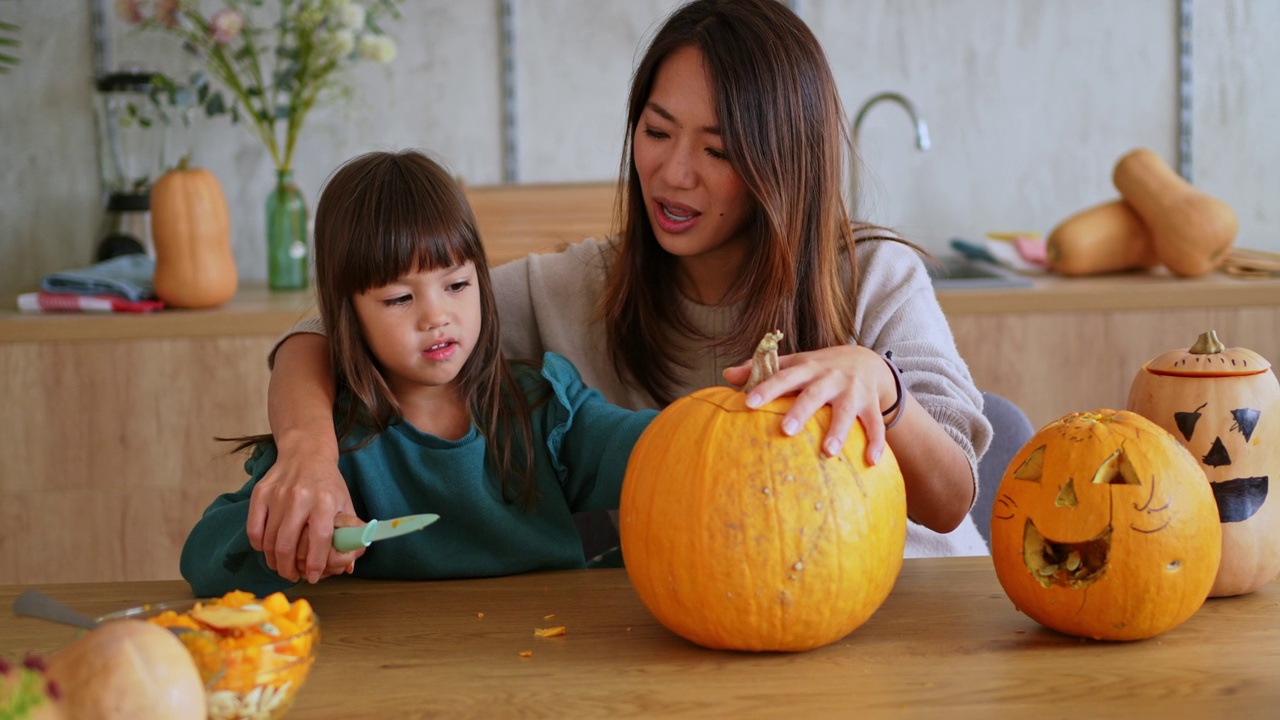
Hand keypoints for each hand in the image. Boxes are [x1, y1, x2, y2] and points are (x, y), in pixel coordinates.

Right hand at [247, 446, 354, 583]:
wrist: (306, 452)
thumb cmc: (327, 483)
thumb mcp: (345, 504)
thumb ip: (348, 535)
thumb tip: (348, 567)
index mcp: (324, 501)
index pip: (319, 539)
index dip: (315, 562)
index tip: (314, 576)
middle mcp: (299, 497)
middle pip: (287, 544)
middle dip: (288, 569)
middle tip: (292, 576)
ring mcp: (276, 495)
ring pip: (269, 541)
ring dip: (274, 560)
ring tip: (281, 566)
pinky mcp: (260, 494)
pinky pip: (253, 530)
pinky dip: (260, 545)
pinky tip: (268, 549)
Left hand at [723, 344, 896, 464]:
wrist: (866, 360)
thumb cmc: (819, 367)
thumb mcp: (794, 363)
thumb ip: (762, 369)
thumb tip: (726, 375)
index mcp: (807, 368)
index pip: (782, 377)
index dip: (766, 389)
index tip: (748, 403)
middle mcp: (830, 378)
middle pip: (813, 395)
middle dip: (800, 412)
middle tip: (785, 431)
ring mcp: (853, 392)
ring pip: (846, 411)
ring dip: (838, 431)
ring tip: (828, 452)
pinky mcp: (871, 405)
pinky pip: (876, 425)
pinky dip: (877, 443)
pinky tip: (871, 462)